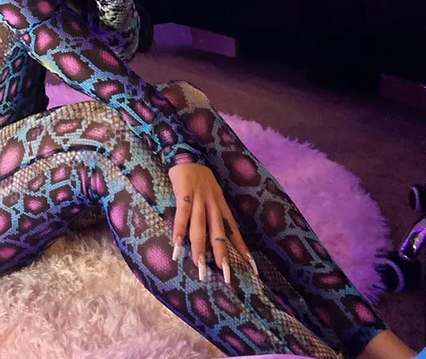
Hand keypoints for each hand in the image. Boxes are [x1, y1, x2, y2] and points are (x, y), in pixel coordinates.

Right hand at [168, 163, 257, 282]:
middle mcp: (212, 203)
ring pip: (200, 226)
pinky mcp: (184, 193)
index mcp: (220, 204)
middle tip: (226, 275)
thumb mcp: (212, 192)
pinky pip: (182, 214)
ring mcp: (198, 198)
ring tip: (200, 266)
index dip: (242, 247)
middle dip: (222, 254)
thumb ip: (213, 210)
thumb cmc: (198, 176)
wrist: (187, 152)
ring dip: (199, 247)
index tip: (251, 266)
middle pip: (219, 232)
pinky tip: (177, 244)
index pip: (234, 230)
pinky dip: (179, 229)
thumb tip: (214, 231)